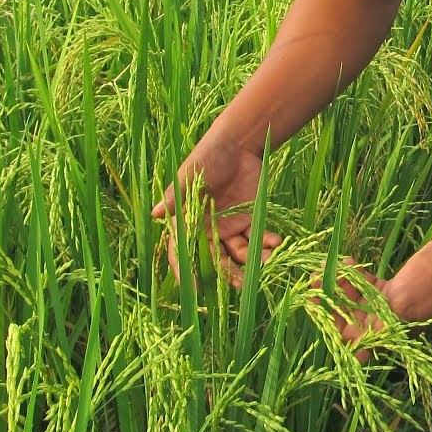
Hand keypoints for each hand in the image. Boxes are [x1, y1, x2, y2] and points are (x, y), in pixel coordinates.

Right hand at [154, 137, 279, 284]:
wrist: (238, 144)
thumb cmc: (208, 155)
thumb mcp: (192, 174)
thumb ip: (177, 195)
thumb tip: (156, 213)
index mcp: (186, 220)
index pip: (182, 250)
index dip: (185, 269)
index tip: (194, 287)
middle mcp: (206, 229)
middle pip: (214, 258)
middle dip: (226, 272)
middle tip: (239, 284)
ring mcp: (227, 226)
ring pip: (237, 253)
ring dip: (251, 262)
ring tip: (266, 264)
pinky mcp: (247, 220)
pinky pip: (255, 239)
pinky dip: (266, 243)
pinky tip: (276, 242)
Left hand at [324, 238, 431, 350]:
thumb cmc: (428, 285)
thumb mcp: (401, 307)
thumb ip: (377, 329)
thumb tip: (356, 360)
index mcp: (388, 334)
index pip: (351, 337)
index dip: (329, 321)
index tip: (312, 301)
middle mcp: (385, 323)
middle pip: (348, 317)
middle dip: (329, 299)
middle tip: (314, 278)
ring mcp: (387, 305)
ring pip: (354, 299)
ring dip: (339, 284)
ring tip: (324, 265)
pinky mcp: (390, 289)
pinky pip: (365, 285)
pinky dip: (354, 275)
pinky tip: (346, 260)